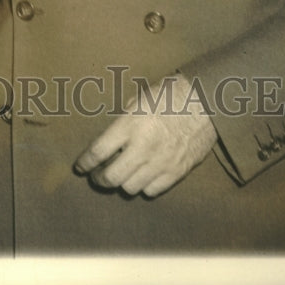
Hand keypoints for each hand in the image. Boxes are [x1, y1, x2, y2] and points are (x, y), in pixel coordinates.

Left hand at [74, 73, 217, 196]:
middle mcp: (143, 147)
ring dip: (121, 183)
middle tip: (96, 175)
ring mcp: (161, 162)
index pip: (98, 152)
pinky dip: (142, 187)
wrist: (204, 101)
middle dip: (99, 179)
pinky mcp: (177, 172)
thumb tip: (108, 139)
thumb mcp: (137, 99)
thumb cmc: (168, 94)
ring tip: (119, 175)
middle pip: (111, 177)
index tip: (80, 167)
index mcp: (130, 125)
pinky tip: (140, 177)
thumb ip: (122, 121)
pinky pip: (152, 190)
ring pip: (130, 188)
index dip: (85, 163)